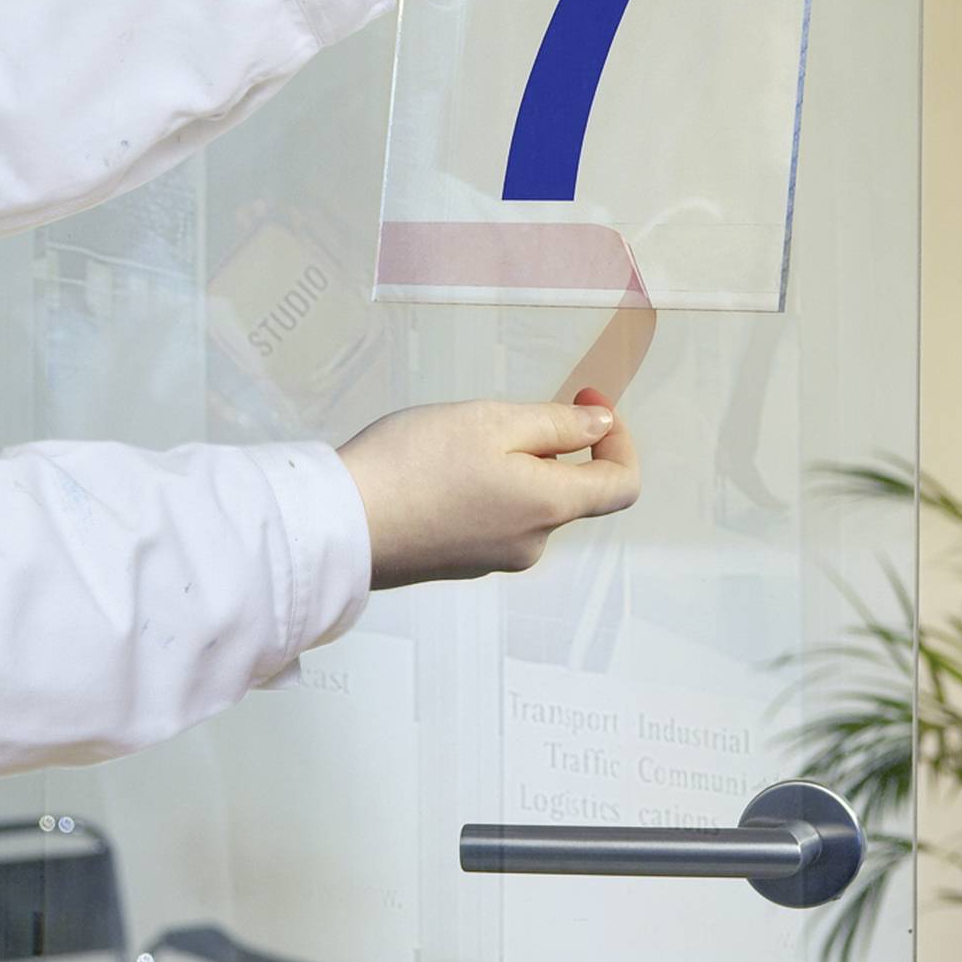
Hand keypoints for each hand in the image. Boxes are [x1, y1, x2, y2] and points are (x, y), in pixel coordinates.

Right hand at [338, 388, 639, 589]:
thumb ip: (557, 425)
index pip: (621, 485)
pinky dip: (483, 489)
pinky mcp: (455, 562)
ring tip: (458, 439)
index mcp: (550, 508)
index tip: (586, 399)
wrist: (340, 525)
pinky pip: (491, 519)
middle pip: (569, 492)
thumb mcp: (494, 422)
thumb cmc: (418, 463)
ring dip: (512, 466)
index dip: (618, 439)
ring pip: (526, 504)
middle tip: (501, 412)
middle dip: (551, 447)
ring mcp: (491, 558)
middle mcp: (531, 543)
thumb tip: (602, 427)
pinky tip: (437, 469)